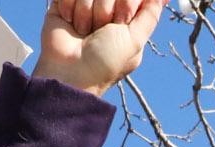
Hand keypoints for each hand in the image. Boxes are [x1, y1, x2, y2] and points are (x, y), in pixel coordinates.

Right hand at [38, 0, 168, 97]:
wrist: (70, 72)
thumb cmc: (105, 62)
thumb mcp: (135, 40)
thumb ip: (150, 15)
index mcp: (126, 19)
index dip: (127, 3)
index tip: (121, 21)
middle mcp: (106, 11)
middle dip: (105, 9)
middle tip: (101, 29)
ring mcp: (85, 7)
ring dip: (86, 13)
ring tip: (83, 32)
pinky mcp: (64, 5)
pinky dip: (69, 8)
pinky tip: (70, 24)